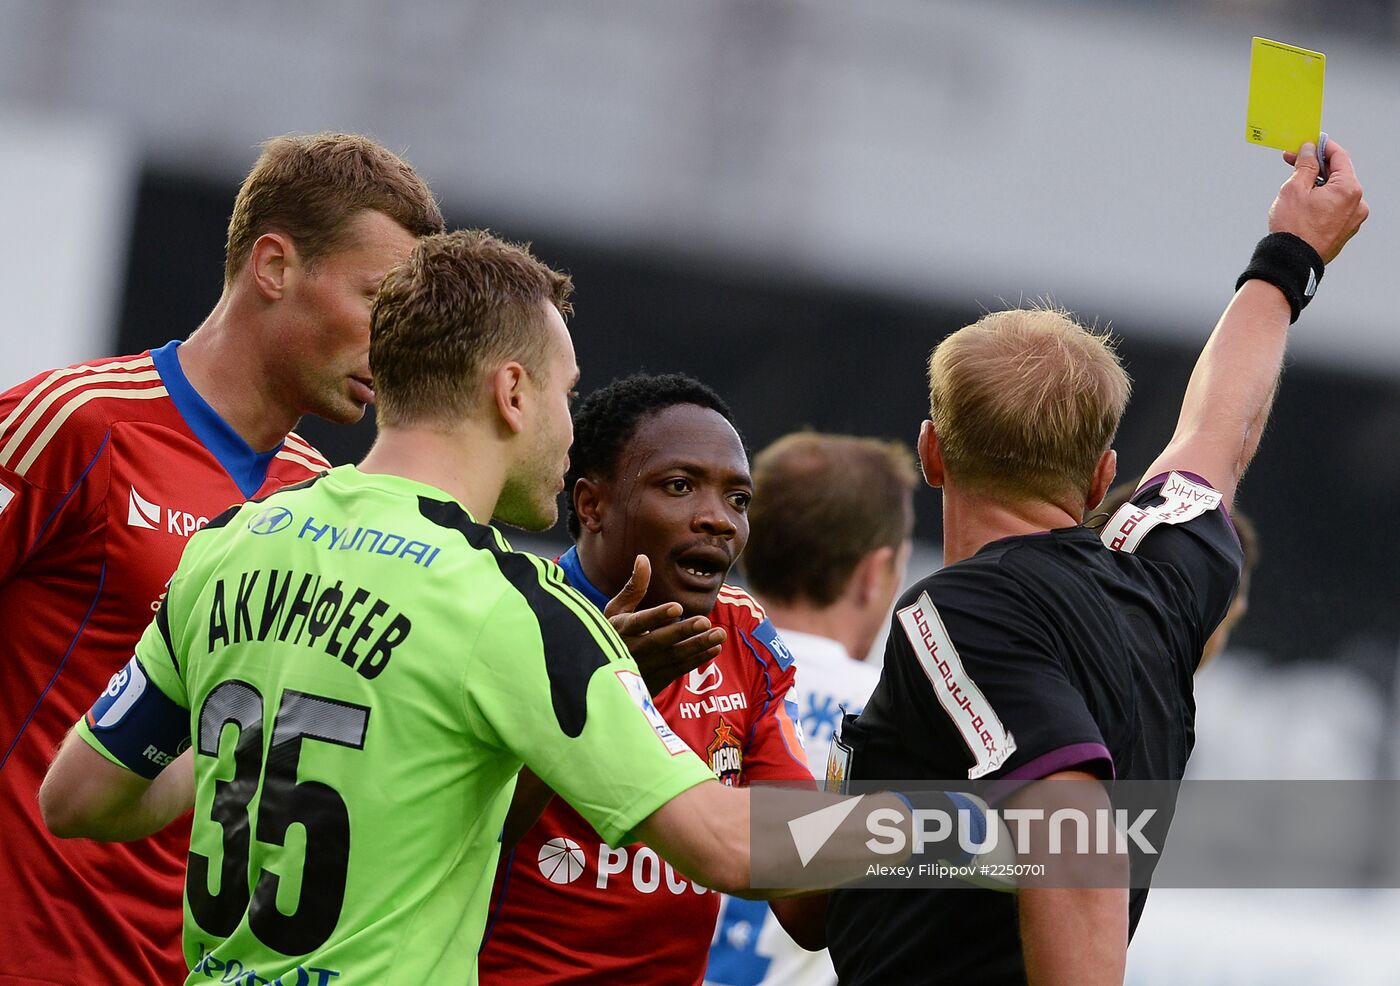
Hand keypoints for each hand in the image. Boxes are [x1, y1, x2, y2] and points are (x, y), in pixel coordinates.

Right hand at [605, 555, 725, 694]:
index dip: (657, 616)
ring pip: (672, 657)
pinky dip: (697, 660)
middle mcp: (630, 651)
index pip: (639, 622)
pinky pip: (678, 670)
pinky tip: (715, 648)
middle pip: (659, 641)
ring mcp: (643, 668)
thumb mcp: (616, 610)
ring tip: (719, 634)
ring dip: (697, 646)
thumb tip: (643, 558)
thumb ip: (633, 587)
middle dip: (682, 632)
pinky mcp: (654, 681)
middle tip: (705, 620)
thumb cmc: (613, 632)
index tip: (677, 607)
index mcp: (619, 629)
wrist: (603, 673)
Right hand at [1271, 137, 1368, 263]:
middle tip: (1294, 163)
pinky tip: (1303, 205)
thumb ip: (1305, 165)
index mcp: (1349, 189)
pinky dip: (1321, 201)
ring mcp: (1353, 220)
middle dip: (1315, 167)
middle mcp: (1357, 204)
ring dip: (1317, 185)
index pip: (1339, 157)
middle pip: (1338, 175)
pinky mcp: (1344, 232)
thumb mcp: (1294, 188)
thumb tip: (1309, 150)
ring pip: (1336, 193)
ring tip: (1295, 188)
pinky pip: (1335, 208)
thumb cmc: (1293, 228)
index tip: (1309, 143)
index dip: (1322, 146)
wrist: (1291, 262)